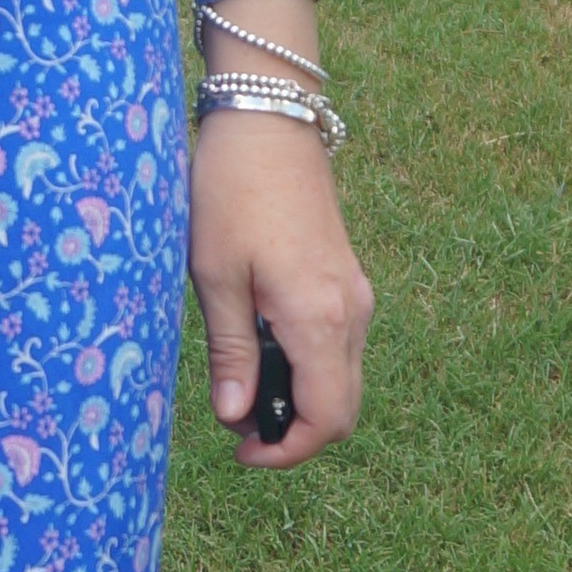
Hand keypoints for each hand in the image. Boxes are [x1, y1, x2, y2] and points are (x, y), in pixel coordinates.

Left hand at [188, 110, 373, 468]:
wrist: (268, 120)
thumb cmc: (232, 191)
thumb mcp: (215, 275)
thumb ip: (231, 351)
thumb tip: (235, 417)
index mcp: (319, 318)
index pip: (327, 419)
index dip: (287, 452)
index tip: (241, 451)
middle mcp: (351, 312)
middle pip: (341, 409)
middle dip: (291, 431)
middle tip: (233, 421)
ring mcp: (355, 294)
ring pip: (342, 378)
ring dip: (298, 399)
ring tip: (240, 383)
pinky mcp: (347, 278)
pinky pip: (338, 347)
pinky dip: (306, 367)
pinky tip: (261, 345)